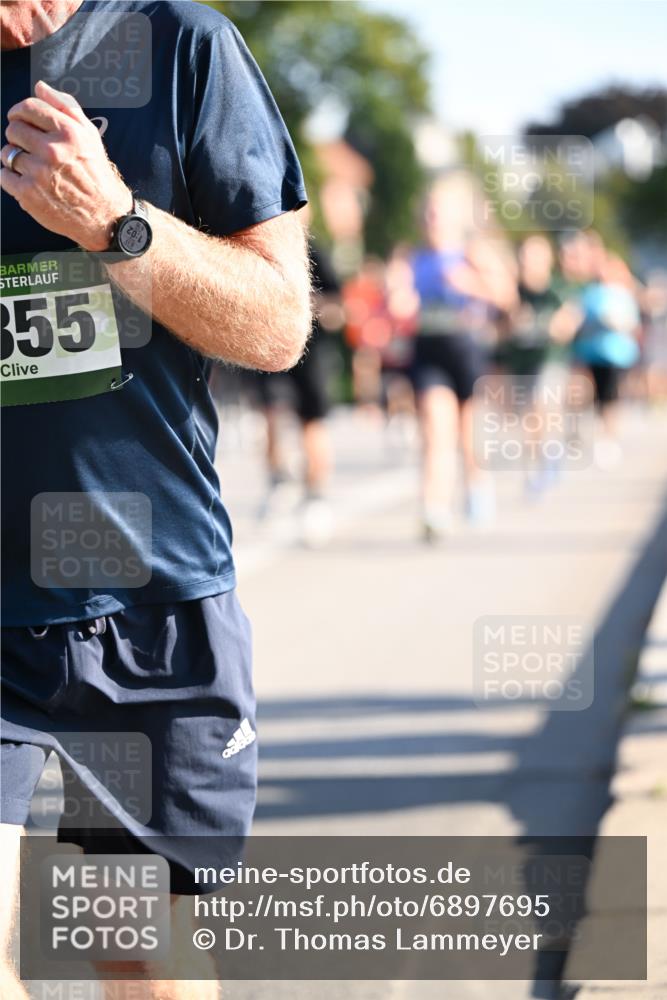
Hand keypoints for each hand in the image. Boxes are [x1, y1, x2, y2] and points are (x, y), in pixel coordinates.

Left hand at [0, 80, 131, 250]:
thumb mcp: (89, 134)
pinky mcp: (28, 194)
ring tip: (31, 167)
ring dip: (14, 158)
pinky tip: (27, 182)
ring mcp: (38, 173)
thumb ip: (65, 106)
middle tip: (30, 148)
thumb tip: (40, 87)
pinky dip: (11, 178)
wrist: (104, 215)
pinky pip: (3, 176)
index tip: (19, 119)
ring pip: (7, 153)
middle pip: (13, 129)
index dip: (19, 111)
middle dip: (18, 136)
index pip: (27, 108)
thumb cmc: (95, 173)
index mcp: (67, 132)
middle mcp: (52, 151)